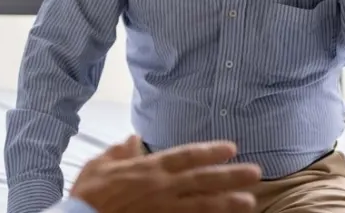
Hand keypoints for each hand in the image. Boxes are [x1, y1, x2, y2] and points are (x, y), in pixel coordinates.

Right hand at [69, 136, 259, 212]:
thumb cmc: (88, 193)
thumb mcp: (100, 164)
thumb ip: (120, 152)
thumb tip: (132, 139)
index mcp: (148, 168)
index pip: (186, 156)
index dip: (210, 151)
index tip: (231, 148)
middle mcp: (161, 187)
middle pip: (203, 179)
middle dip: (230, 175)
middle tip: (255, 173)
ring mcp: (163, 209)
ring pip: (203, 204)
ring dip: (228, 202)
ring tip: (250, 201)